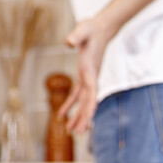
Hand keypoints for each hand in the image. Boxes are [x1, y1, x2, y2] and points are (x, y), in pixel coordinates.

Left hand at [60, 15, 112, 133]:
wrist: (100, 28)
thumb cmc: (91, 28)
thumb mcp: (82, 29)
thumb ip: (76, 36)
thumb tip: (68, 42)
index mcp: (90, 70)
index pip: (91, 93)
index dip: (89, 108)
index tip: (88, 121)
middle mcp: (91, 77)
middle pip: (88, 102)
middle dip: (84, 118)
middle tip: (77, 134)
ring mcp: (88, 78)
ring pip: (83, 102)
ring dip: (77, 116)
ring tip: (70, 131)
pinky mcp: (83, 76)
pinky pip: (76, 95)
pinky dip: (69, 105)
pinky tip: (62, 115)